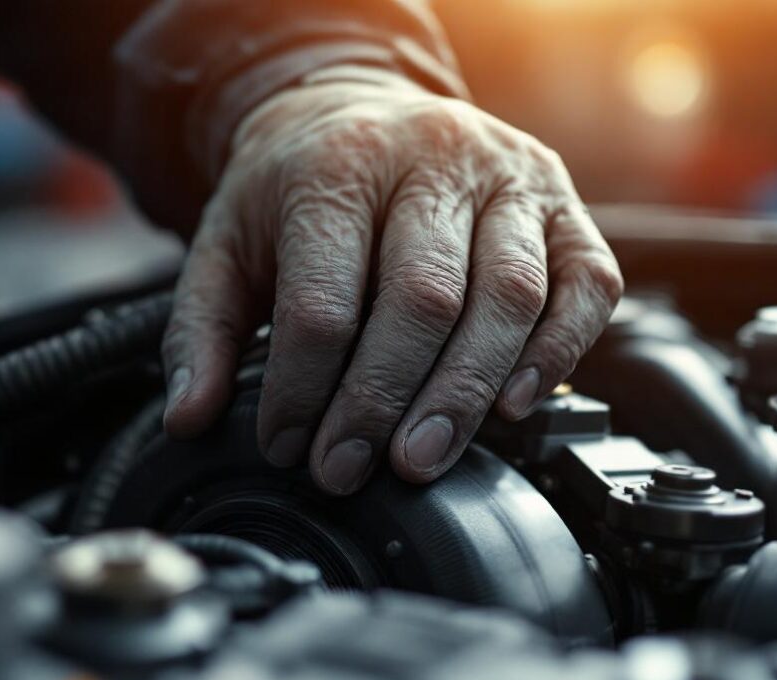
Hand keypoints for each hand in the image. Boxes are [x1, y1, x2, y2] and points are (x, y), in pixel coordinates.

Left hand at [162, 70, 622, 495]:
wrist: (363, 113)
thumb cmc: (295, 190)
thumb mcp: (226, 245)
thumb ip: (200, 330)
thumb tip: (189, 418)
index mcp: (338, 166)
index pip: (324, 297)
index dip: (302, 386)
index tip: (284, 445)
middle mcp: (434, 160)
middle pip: (422, 299)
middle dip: (382, 400)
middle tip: (349, 469)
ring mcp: (510, 178)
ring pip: (509, 296)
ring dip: (466, 392)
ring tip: (421, 458)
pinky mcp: (562, 206)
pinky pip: (586, 283)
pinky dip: (558, 352)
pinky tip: (515, 405)